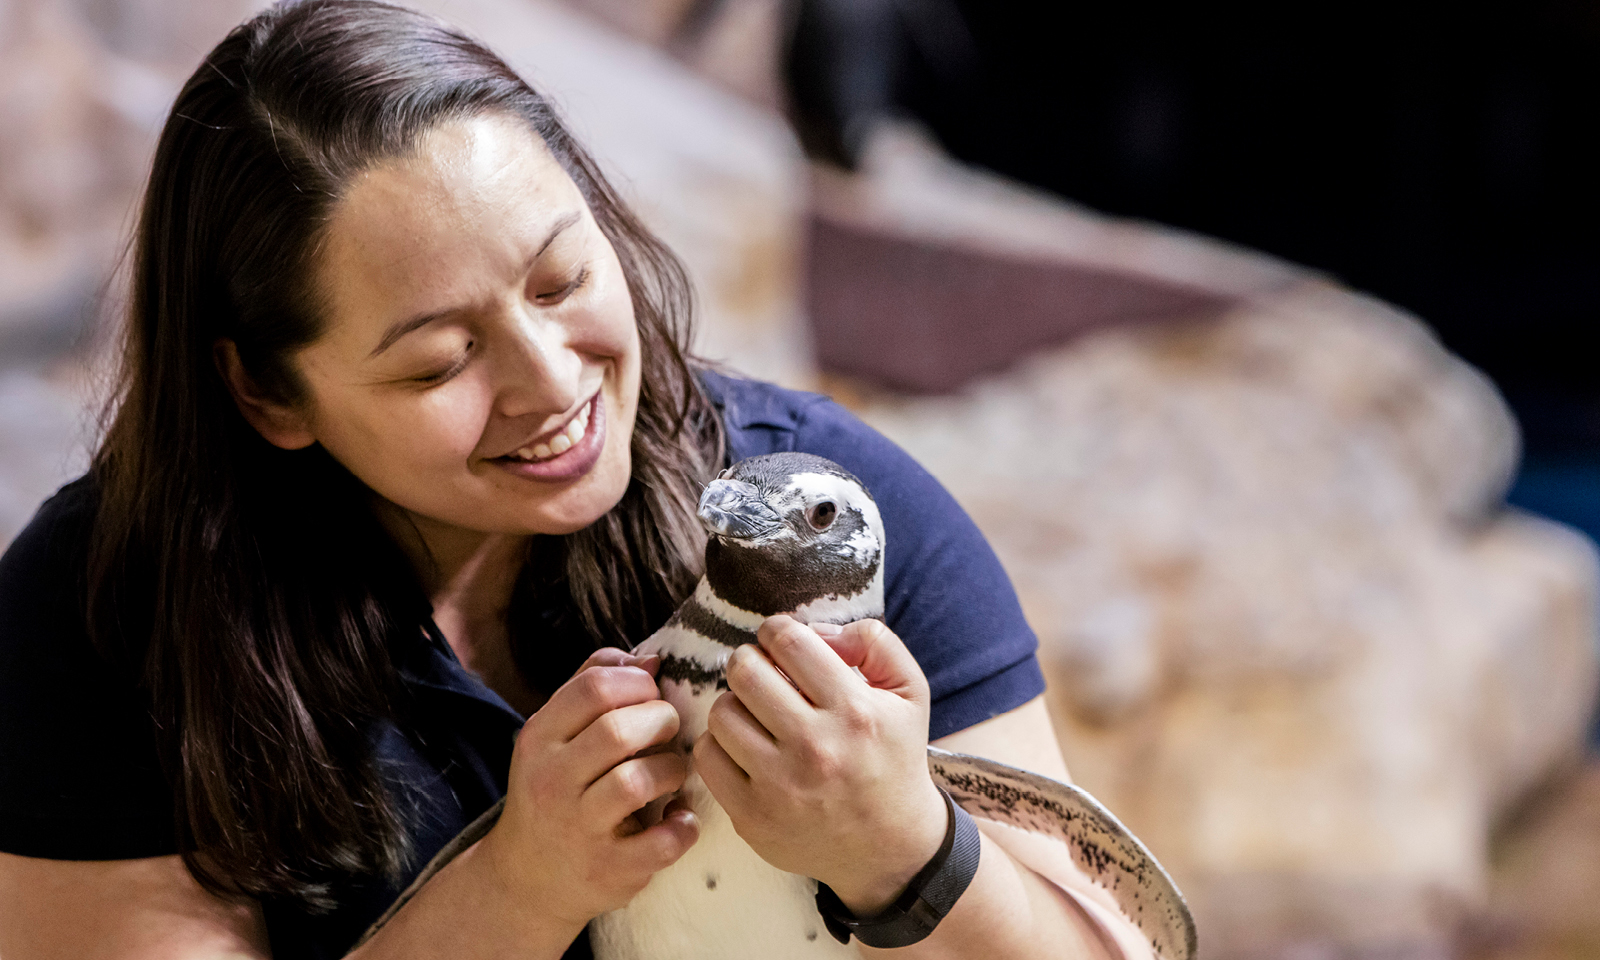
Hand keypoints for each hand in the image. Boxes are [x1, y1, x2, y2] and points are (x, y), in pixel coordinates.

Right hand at [480, 648, 698, 931]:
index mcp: (539, 738)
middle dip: (661, 720)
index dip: (637, 682)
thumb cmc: (555, 790)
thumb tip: (650, 658)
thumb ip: (593, 686)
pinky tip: (680, 818)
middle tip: (669, 729)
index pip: (593, 687)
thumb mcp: (554, 736)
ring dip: (673, 770)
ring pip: (638, 782)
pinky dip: (684, 827)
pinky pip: (661, 842)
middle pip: (619, 730)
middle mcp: (552, 781)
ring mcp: (578, 828)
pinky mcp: (608, 869)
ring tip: (674, 773)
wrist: (526, 879)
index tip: (651, 695)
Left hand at [694, 617, 948, 915]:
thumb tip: (814, 630)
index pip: (788, 641)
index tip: (780, 641)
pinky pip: (707, 756)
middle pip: (745, 671)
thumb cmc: (894, 758)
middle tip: (762, 672)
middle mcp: (815, 748)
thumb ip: (874, 642)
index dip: (776, 630)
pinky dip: (720, 743)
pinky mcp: (751, 817)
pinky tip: (744, 745)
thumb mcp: (910, 692)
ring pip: (721, 712)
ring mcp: (780, 787)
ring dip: (735, 702)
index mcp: (854, 711)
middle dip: (749, 660)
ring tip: (755, 712)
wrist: (891, 847)